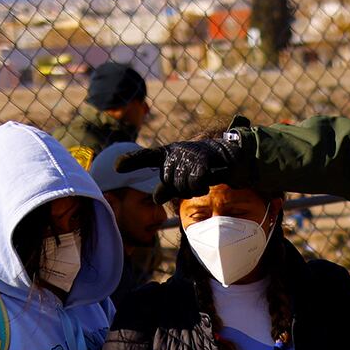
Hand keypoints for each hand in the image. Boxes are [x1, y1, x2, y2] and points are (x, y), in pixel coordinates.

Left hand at [119, 133, 252, 205]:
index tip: (116, 167)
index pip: (146, 157)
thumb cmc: (206, 167)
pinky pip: (196, 184)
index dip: (131, 161)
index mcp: (168, 153)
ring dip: (194, 188)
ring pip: (182, 185)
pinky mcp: (203, 160)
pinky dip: (202, 186)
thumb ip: (168, 186)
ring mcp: (189, 154)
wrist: (233, 157)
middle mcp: (175, 151)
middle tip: (194, 179)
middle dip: (181, 188)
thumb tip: (154, 198)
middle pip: (169, 182)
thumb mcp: (184, 177)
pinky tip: (209, 178)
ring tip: (203, 177)